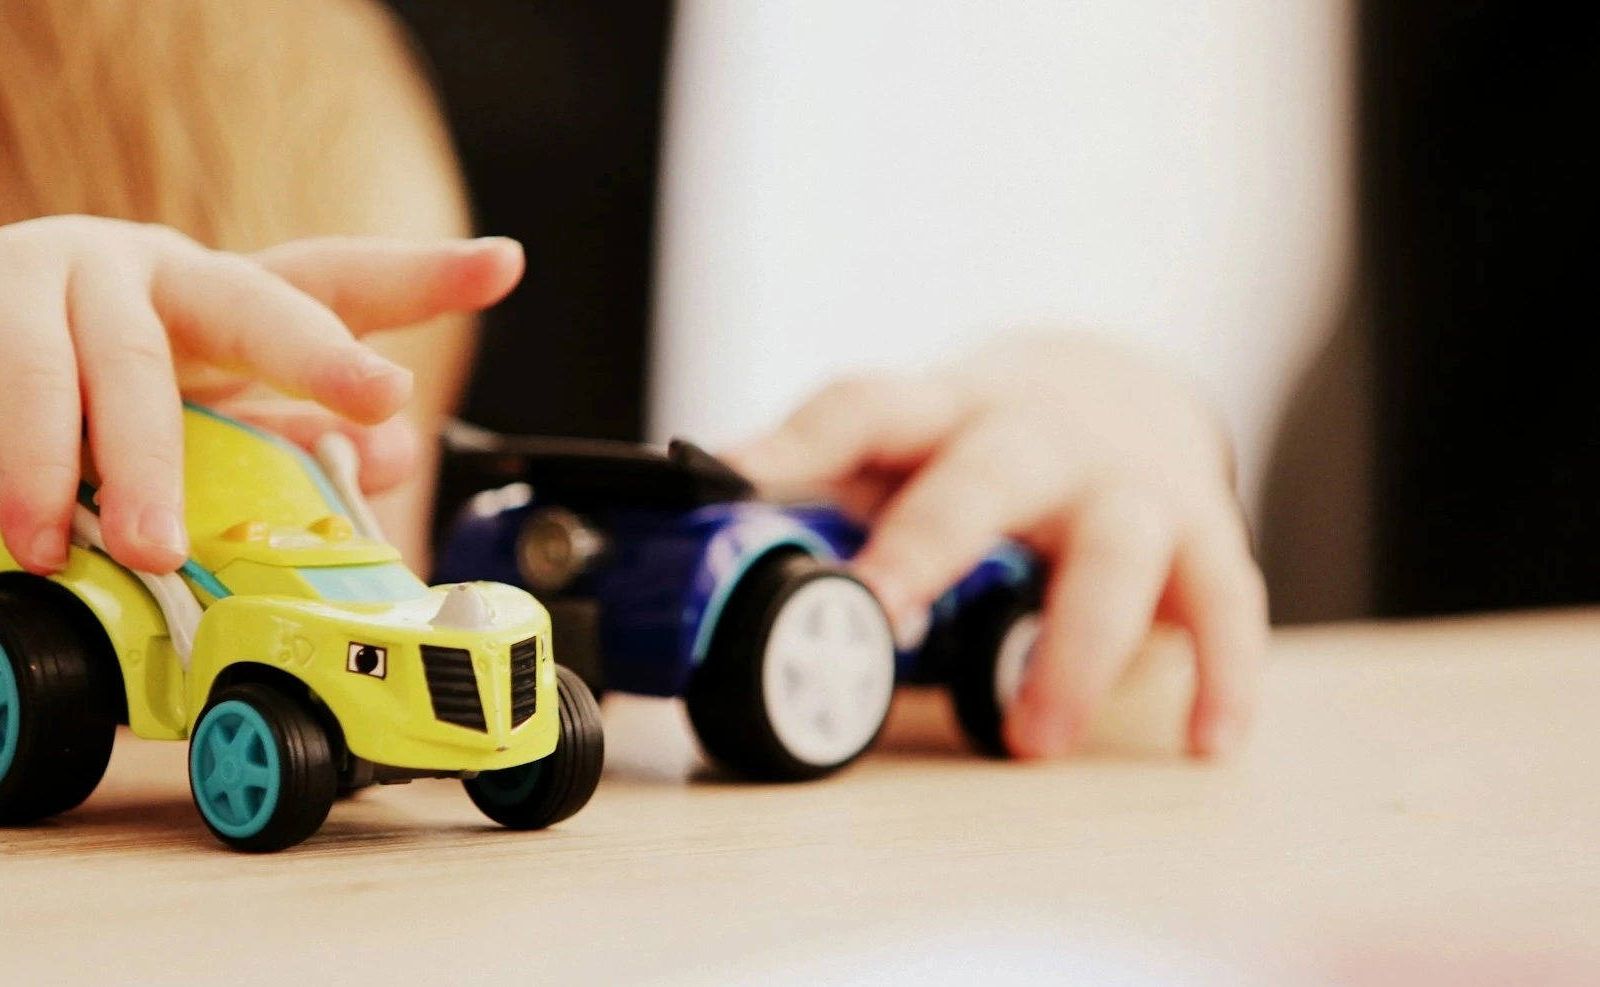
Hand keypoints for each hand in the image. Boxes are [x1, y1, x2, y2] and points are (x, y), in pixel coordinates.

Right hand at [0, 216, 522, 579]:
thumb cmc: (22, 461)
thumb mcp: (151, 468)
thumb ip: (250, 456)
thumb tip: (375, 459)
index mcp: (207, 310)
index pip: (324, 283)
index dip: (414, 276)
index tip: (503, 264)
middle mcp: (151, 276)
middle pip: (258, 297)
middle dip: (324, 349)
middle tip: (377, 396)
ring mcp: (64, 273)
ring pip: (140, 366)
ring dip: (157, 469)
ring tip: (162, 550)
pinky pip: (31, 387)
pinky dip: (46, 471)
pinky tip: (46, 534)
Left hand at [726, 334, 1267, 759]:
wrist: (1118, 383)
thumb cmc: (978, 444)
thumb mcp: (903, 451)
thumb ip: (823, 502)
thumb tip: (686, 575)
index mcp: (939, 410)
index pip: (862, 406)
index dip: (795, 439)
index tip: (728, 475)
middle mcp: (1034, 434)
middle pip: (985, 472)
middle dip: (932, 542)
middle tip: (881, 614)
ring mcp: (1125, 481)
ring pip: (1115, 548)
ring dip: (1073, 647)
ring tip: (1032, 739)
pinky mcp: (1202, 532)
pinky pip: (1224, 602)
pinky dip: (1220, 673)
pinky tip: (1204, 741)